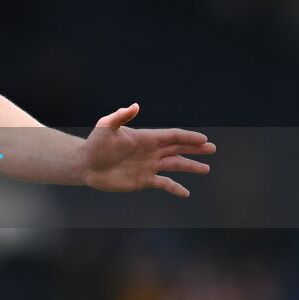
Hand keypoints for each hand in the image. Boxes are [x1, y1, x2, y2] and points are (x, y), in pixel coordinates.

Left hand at [80, 103, 214, 196]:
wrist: (86, 165)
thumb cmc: (95, 144)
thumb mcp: (106, 127)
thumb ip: (121, 117)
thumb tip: (134, 106)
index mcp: (146, 138)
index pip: (172, 136)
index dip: (188, 137)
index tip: (204, 139)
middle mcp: (150, 151)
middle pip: (177, 148)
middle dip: (195, 148)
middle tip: (212, 148)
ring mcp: (148, 166)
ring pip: (174, 165)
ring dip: (190, 166)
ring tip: (206, 168)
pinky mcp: (143, 180)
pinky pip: (163, 183)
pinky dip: (175, 188)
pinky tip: (185, 193)